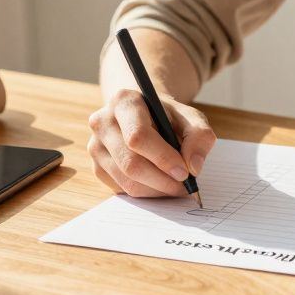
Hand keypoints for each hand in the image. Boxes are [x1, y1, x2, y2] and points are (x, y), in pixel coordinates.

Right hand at [87, 88, 216, 197]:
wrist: (146, 115)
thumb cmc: (168, 116)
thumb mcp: (190, 117)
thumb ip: (199, 136)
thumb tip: (193, 166)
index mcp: (124, 102)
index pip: (138, 136)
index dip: (163, 158)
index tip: (185, 172)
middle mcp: (102, 122)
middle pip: (131, 163)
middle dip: (162, 180)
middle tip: (185, 186)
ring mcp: (95, 146)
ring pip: (127, 181)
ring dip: (157, 190)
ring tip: (176, 185)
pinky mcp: (97, 167)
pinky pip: (122, 190)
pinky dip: (146, 193)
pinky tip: (160, 183)